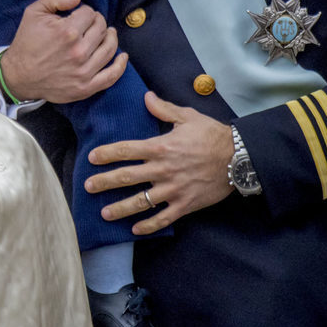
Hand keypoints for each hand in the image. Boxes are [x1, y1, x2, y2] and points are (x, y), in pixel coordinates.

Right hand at [1, 0, 126, 102]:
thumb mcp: (33, 12)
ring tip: (108, 33)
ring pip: (110, 48)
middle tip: (91, 23)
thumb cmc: (26, 42)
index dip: (85, 11)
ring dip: (111, 37)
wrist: (19, 75)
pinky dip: (120, 65)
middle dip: (98, 22)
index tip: (78, 15)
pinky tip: (122, 56)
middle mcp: (78, 51)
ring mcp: (84, 71)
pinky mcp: (86, 87)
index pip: (90, 13)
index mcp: (67, 31)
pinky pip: (111, 76)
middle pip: (102, 28)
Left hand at [85, 91, 233, 232]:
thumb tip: (146, 97)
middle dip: (105, 182)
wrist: (239, 158)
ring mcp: (174, 189)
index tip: (91, 158)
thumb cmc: (212, 134)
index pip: (127, 150)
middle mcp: (164, 169)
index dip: (107, 153)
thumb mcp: (188, 116)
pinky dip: (149, 225)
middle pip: (128, 177)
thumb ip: (163, 109)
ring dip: (121, 208)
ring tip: (104, 213)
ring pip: (142, 202)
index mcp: (161, 147)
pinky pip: (164, 218)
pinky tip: (135, 229)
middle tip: (88, 186)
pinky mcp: (185, 204)